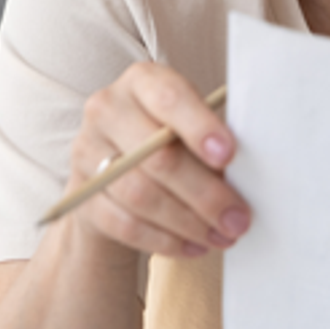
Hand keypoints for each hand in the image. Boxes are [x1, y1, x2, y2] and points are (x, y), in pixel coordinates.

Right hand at [65, 62, 248, 258]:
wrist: (117, 169)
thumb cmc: (172, 140)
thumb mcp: (191, 128)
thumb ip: (211, 142)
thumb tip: (248, 176)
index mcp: (142, 82)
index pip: (170, 99)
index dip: (200, 127)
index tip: (229, 155)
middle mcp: (108, 110)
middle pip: (157, 156)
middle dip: (205, 193)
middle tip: (238, 219)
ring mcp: (87, 151)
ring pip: (141, 195)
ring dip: (189, 222)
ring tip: (222, 236)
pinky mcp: (81, 194)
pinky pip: (124, 224)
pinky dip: (165, 240)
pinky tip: (195, 246)